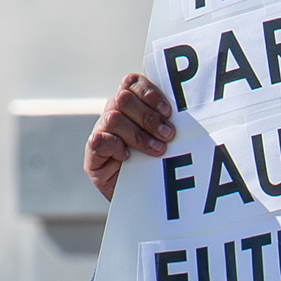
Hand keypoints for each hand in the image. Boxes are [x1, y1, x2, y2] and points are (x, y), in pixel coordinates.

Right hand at [84, 72, 175, 204]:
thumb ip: (168, 124)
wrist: (140, 198)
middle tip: (168, 135)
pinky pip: (100, 139)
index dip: (149, 93)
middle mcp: (113, 114)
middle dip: (149, 117)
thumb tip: (187, 117)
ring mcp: (101, 132)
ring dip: (139, 134)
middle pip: (123, 98)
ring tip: (158, 149)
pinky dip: (117, 146)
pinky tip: (129, 157)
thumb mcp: (165, 141)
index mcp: (130, 105)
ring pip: (113, 117)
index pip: (132, 83)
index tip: (169, 112)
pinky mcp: (93, 153)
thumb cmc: (155, 165)